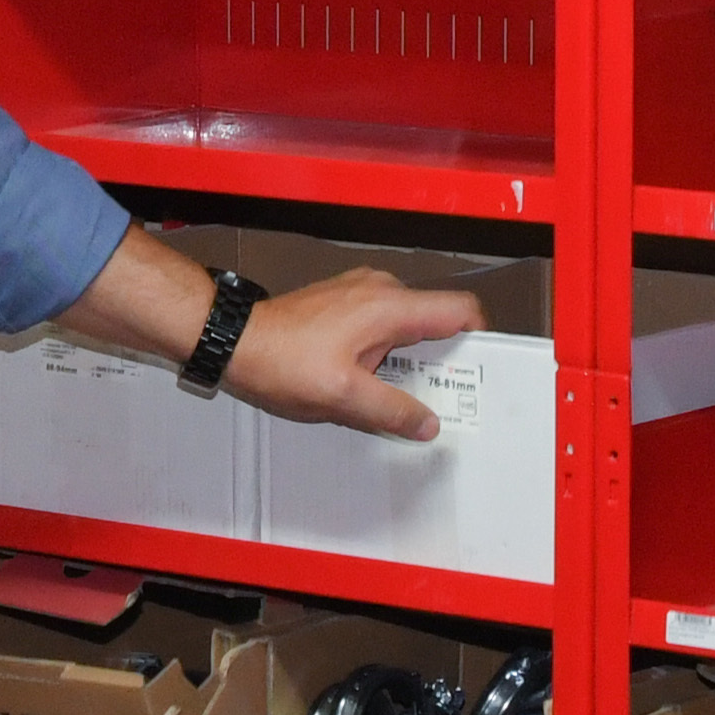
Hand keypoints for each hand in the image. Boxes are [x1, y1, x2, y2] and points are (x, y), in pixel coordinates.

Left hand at [223, 268, 482, 439]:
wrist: (234, 338)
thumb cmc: (283, 361)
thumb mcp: (343, 397)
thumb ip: (392, 410)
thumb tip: (429, 424)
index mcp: (391, 306)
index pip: (461, 310)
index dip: (480, 340)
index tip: (479, 372)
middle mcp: (381, 290)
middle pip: (436, 319)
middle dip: (444, 358)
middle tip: (444, 396)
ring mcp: (360, 293)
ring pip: (408, 324)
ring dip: (412, 357)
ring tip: (403, 394)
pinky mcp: (343, 302)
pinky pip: (383, 323)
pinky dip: (389, 350)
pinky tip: (372, 380)